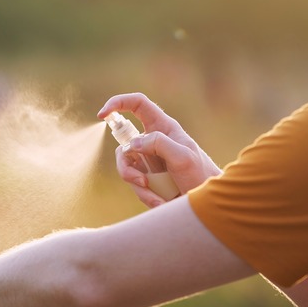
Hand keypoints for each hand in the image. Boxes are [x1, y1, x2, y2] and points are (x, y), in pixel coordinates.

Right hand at [97, 93, 220, 206]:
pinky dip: (144, 195)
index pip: (138, 104)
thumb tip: (132, 144)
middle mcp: (153, 140)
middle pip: (124, 144)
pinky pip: (133, 182)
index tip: (102, 114)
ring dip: (137, 184)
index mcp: (164, 127)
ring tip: (155, 196)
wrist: (205, 203)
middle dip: (126, 166)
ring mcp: (148, 159)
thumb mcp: (183, 157)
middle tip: (140, 180)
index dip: (118, 103)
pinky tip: (160, 201)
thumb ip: (159, 144)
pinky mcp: (146, 176)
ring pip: (125, 166)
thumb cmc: (200, 175)